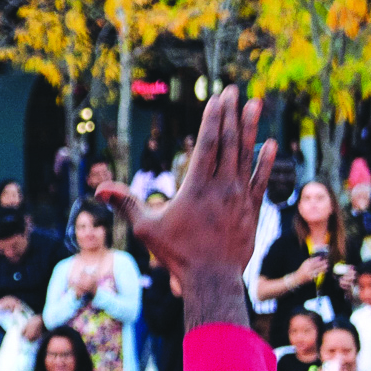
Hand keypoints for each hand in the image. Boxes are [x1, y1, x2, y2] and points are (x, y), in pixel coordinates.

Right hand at [107, 90, 270, 309]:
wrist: (213, 280)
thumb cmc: (178, 254)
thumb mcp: (147, 228)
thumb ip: (126, 203)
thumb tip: (99, 188)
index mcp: (197, 187)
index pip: (208, 144)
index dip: (213, 119)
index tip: (217, 98)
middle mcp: (222, 187)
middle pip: (228, 143)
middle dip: (231, 114)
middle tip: (234, 90)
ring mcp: (240, 197)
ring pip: (246, 156)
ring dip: (250, 128)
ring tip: (255, 103)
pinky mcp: (252, 210)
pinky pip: (260, 179)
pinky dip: (265, 161)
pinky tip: (271, 143)